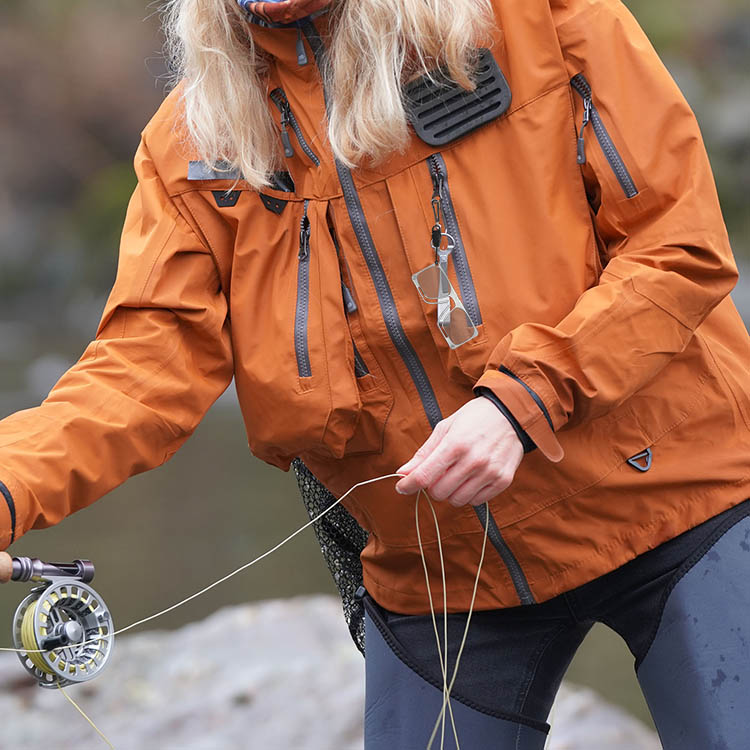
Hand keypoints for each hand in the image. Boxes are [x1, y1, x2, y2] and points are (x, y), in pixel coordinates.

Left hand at [395, 397, 523, 506]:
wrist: (511, 414)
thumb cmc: (474, 419)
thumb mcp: (445, 428)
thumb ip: (424, 454)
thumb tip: (402, 473)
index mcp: (455, 444)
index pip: (425, 476)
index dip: (408, 485)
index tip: (402, 487)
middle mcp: (474, 460)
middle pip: (439, 492)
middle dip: (432, 486)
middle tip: (439, 473)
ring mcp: (490, 472)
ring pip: (457, 500)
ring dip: (451, 492)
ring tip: (456, 475)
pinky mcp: (503, 480)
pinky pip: (476, 501)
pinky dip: (469, 494)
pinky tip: (472, 478)